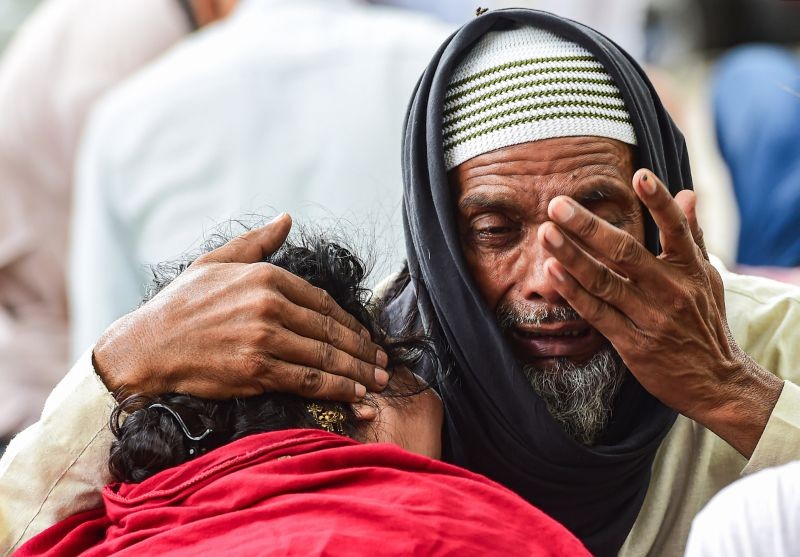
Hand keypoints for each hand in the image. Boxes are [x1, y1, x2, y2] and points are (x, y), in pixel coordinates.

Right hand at [93, 214, 389, 402]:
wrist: (146, 347)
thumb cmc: (181, 304)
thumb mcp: (217, 262)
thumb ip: (258, 243)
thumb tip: (287, 218)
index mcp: (266, 277)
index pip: (323, 303)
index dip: (351, 323)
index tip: (366, 337)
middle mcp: (269, 305)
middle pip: (330, 330)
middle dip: (362, 350)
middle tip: (383, 364)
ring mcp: (264, 338)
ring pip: (324, 356)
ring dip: (358, 371)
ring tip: (378, 381)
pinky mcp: (256, 370)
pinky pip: (307, 381)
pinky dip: (336, 388)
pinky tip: (355, 394)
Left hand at [538, 169, 782, 456]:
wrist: (715, 381)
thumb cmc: (705, 322)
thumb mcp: (708, 278)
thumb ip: (693, 236)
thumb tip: (689, 194)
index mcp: (691, 270)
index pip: (676, 229)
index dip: (659, 202)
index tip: (639, 175)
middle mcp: (670, 290)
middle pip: (625, 252)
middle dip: (588, 227)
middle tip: (558, 204)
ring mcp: (649, 317)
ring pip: (604, 282)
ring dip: (572, 256)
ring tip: (545, 233)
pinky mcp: (631, 343)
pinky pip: (597, 313)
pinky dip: (573, 292)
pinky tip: (552, 272)